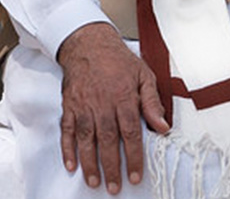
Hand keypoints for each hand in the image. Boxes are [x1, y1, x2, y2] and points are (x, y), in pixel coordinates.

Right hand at [57, 22, 169, 193]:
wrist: (89, 44)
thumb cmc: (118, 60)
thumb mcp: (143, 75)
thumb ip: (152, 102)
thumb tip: (163, 127)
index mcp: (123, 97)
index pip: (130, 133)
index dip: (134, 156)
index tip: (136, 175)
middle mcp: (102, 103)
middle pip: (108, 140)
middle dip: (111, 167)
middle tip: (115, 187)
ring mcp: (83, 106)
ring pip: (86, 139)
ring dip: (89, 162)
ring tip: (94, 181)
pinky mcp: (69, 106)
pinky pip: (67, 130)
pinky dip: (67, 149)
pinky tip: (70, 165)